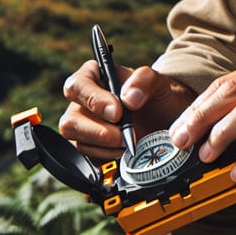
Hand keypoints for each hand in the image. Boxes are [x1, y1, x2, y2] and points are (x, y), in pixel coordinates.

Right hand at [60, 60, 195, 161]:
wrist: (164, 121)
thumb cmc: (156, 96)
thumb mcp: (158, 81)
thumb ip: (145, 79)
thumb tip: (128, 97)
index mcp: (94, 76)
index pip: (77, 86)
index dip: (93, 100)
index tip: (117, 113)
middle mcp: (83, 102)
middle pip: (70, 121)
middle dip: (99, 132)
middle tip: (124, 136)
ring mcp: (83, 126)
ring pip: (77, 142)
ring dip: (105, 146)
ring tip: (129, 141)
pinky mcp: (88, 148)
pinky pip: (86, 158)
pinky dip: (107, 157)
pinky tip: (123, 151)